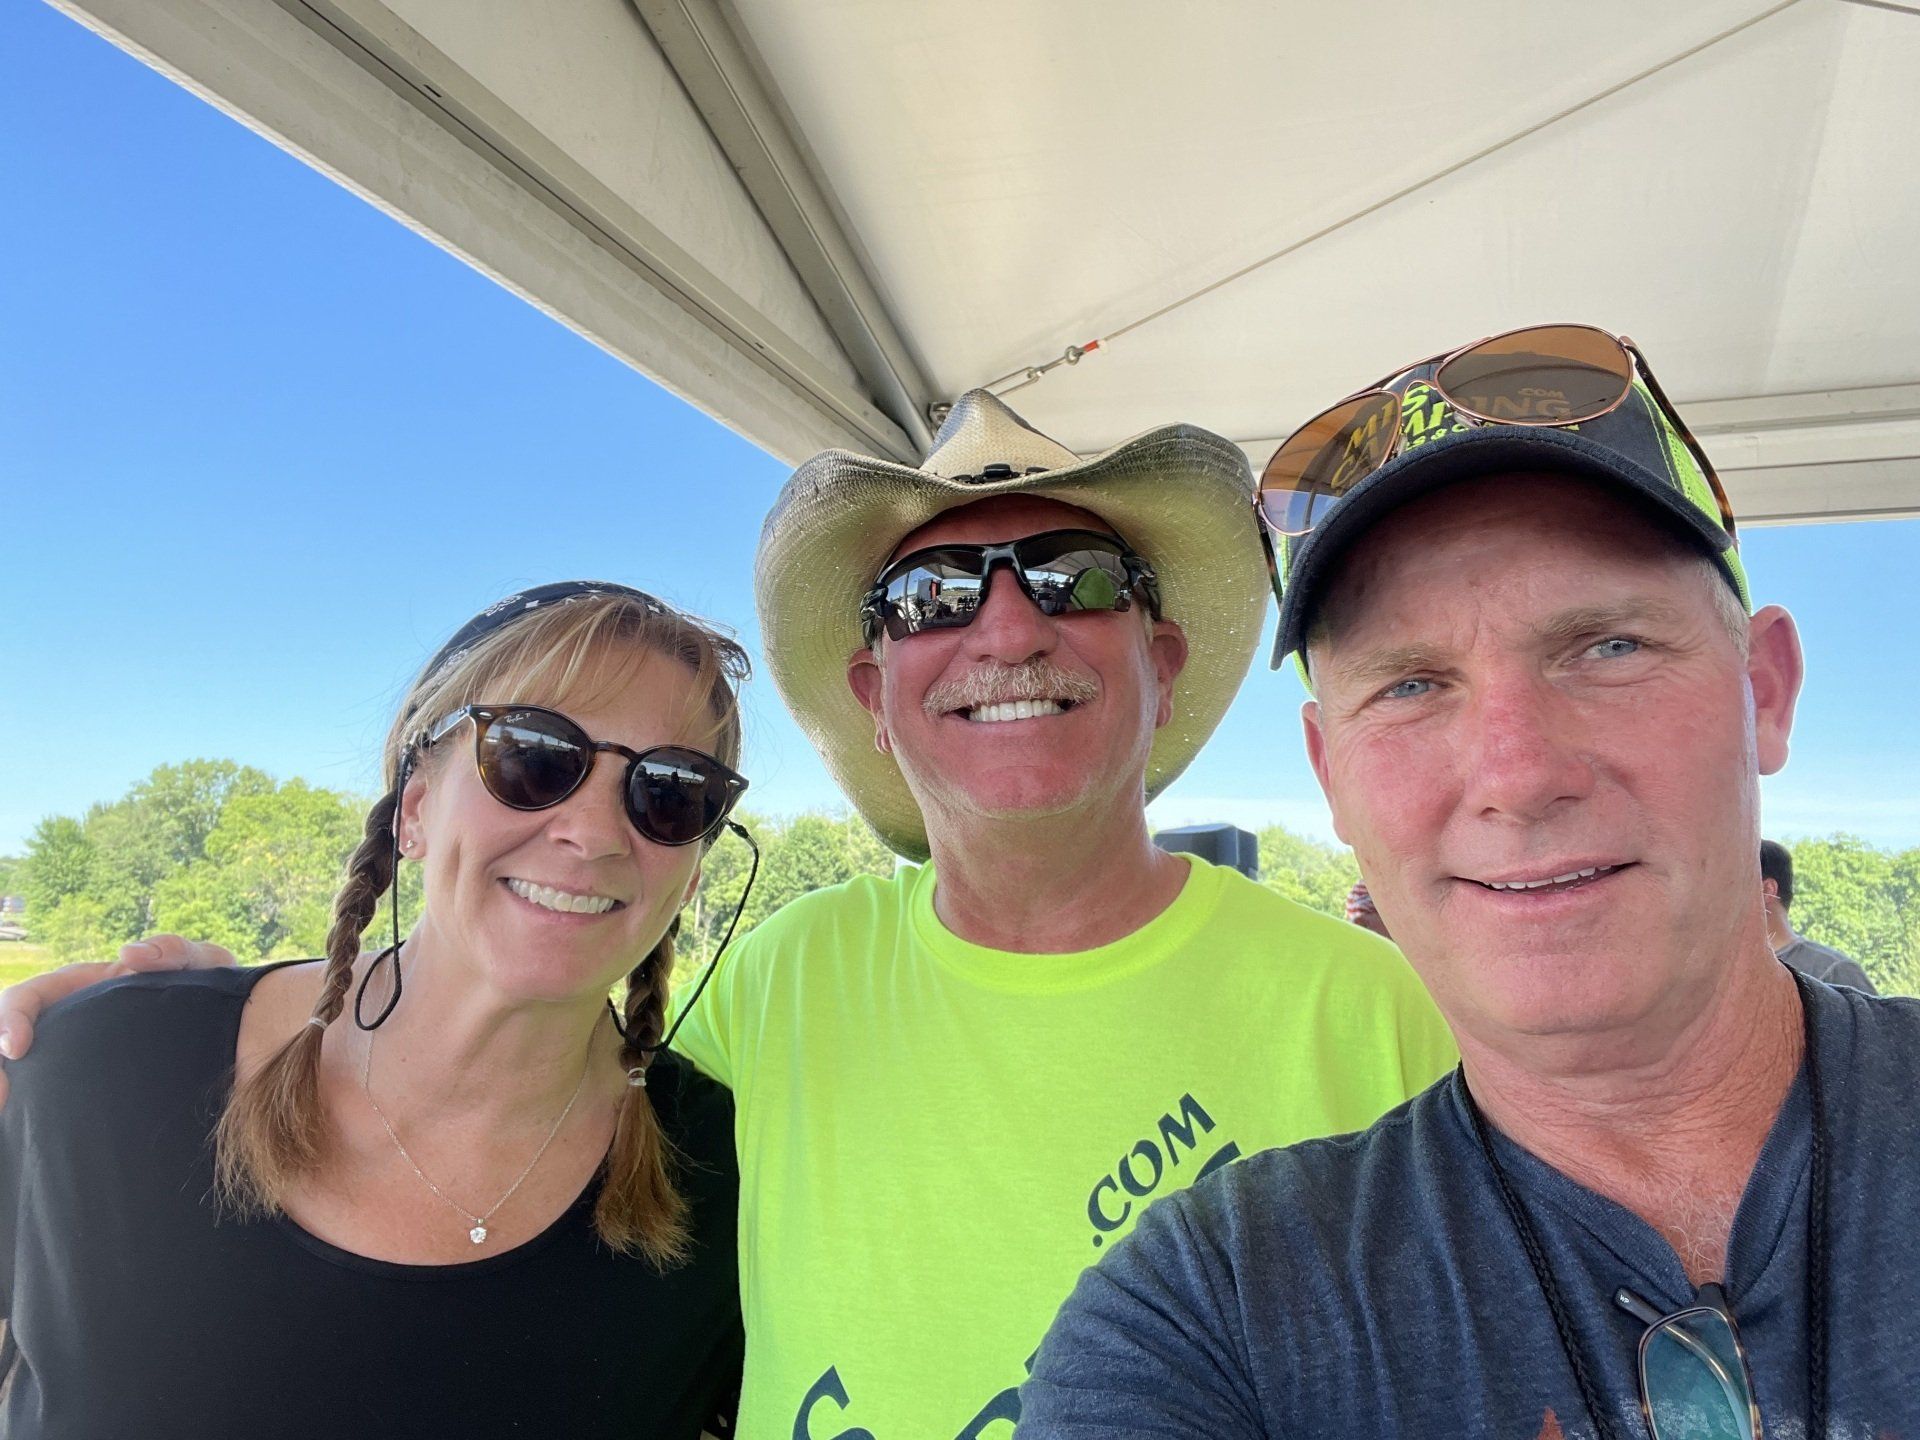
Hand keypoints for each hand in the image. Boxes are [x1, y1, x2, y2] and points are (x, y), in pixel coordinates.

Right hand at [0, 935, 237, 1110]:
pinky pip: (56, 1099)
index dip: (11, 1017)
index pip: (29, 998)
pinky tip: (39, 1134)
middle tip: (4, 1098)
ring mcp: (81, 1057)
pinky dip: (37, 1112)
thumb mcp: (201, 964)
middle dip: (0, 1068)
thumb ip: (173, 950)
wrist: (244, 1032)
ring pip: (30, 1076)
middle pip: (12, 1039)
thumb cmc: (214, 990)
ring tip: (11, 1113)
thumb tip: (126, 955)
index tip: (16, 1048)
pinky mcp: (93, 1087)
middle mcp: (75, 1021)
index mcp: (86, 988)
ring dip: (12, 1091)